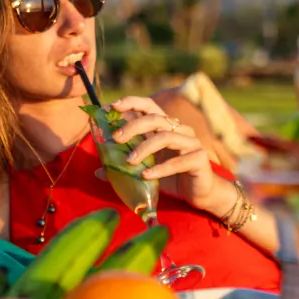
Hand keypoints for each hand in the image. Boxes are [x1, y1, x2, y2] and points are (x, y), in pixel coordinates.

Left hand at [108, 95, 231, 213]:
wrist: (200, 195)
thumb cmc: (172, 179)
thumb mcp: (145, 170)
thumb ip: (124, 168)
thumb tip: (97, 171)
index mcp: (166, 127)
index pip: (149, 106)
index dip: (131, 103)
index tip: (111, 107)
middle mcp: (180, 130)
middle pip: (156, 118)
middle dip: (133, 126)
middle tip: (116, 138)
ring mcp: (191, 143)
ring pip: (166, 137)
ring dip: (145, 147)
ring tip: (129, 161)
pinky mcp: (199, 159)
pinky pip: (178, 161)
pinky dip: (160, 168)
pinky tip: (146, 176)